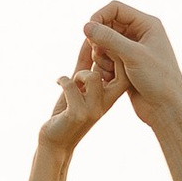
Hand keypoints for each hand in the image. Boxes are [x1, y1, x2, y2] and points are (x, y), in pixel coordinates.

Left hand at [38, 37, 127, 153]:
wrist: (56, 140)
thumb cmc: (68, 111)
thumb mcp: (81, 85)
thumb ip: (86, 65)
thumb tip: (90, 40)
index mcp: (110, 95)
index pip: (125, 70)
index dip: (114, 52)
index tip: (99, 43)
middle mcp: (106, 103)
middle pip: (120, 72)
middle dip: (104, 56)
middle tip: (91, 52)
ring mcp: (93, 110)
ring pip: (93, 77)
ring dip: (79, 74)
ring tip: (72, 79)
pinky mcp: (77, 114)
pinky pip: (71, 85)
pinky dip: (62, 80)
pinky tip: (58, 82)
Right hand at [84, 1, 181, 122]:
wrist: (166, 109)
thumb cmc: (158, 80)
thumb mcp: (133, 56)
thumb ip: (109, 39)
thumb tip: (86, 25)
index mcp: (147, 25)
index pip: (115, 9)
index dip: (99, 17)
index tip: (88, 32)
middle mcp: (139, 34)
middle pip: (107, 25)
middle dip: (99, 40)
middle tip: (99, 54)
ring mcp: (132, 50)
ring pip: (104, 43)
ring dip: (101, 55)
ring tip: (109, 70)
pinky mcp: (125, 65)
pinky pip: (106, 58)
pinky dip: (103, 66)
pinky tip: (110, 79)